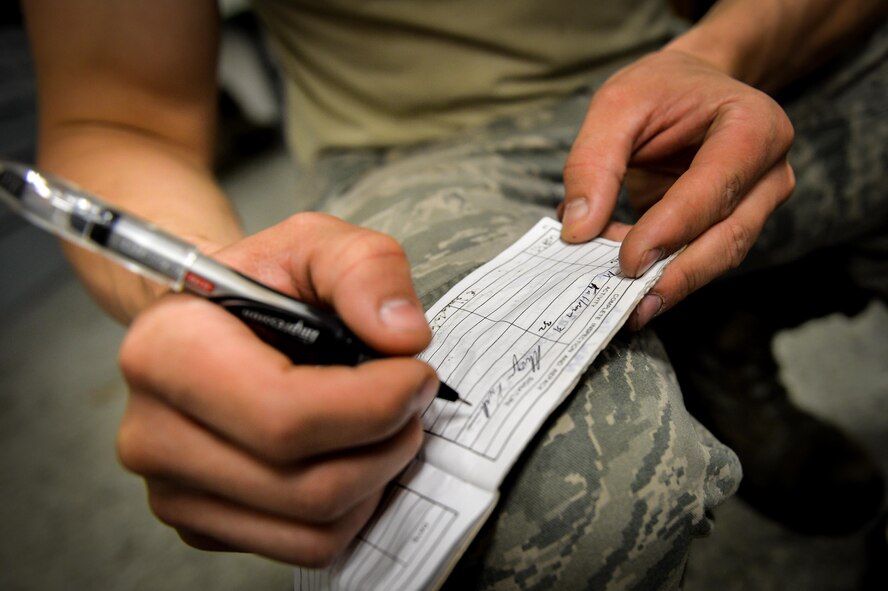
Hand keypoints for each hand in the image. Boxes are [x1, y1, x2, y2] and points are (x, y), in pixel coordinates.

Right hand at [116, 213, 437, 565]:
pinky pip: (305, 546)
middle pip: (307, 484)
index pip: (283, 413)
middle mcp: (153, 432)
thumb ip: (366, 269)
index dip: (373, 404)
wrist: (214, 321)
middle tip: (411, 399)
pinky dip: (351, 508)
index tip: (414, 374)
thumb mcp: (316, 243)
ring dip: (377, 477)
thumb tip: (403, 336)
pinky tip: (351, 454)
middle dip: (387, 442)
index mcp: (167, 351)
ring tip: (383, 424)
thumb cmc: (262, 282)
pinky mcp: (202, 525)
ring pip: (315, 528)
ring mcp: (173, 490)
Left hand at [560, 49, 794, 328]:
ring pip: (719, 257)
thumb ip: (593, 163)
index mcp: (753, 127)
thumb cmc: (660, 89)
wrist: (693, 86)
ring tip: (626, 306)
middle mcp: (768, 172)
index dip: (671, 230)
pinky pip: (702, 258)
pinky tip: (631, 287)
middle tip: (632, 307)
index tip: (627, 262)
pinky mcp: (735, 226)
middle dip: (677, 276)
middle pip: (728, 237)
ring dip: (670, 282)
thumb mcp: (616, 106)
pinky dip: (666, 273)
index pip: (715, 189)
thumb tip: (578, 230)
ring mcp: (758, 204)